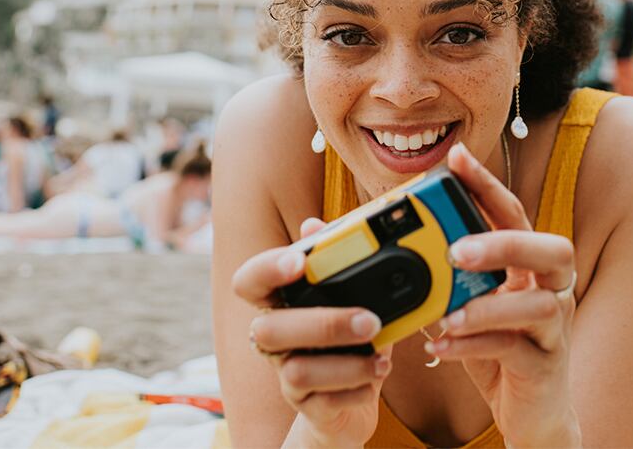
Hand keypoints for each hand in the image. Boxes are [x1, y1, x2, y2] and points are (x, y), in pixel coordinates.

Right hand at [231, 218, 391, 447]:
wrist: (349, 404)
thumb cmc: (348, 341)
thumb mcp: (350, 298)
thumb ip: (336, 262)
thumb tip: (314, 224)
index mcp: (280, 304)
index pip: (250, 281)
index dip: (267, 269)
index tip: (299, 262)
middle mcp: (274, 339)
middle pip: (271, 330)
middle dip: (324, 324)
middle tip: (370, 321)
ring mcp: (286, 375)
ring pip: (297, 371)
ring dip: (347, 365)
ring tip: (382, 358)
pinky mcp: (306, 407)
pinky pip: (321, 404)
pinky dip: (355, 392)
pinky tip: (375, 380)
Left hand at [427, 144, 581, 447]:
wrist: (528, 413)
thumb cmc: (492, 349)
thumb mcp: (459, 307)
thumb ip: (429, 278)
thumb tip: (362, 243)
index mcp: (527, 265)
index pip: (513, 213)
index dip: (487, 184)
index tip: (457, 158)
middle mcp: (550, 289)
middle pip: (552, 250)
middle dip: (505, 244)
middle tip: (457, 251)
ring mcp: (554, 328)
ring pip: (541, 305)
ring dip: (490, 306)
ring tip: (448, 315)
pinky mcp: (547, 365)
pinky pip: (518, 350)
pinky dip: (478, 346)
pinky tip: (441, 348)